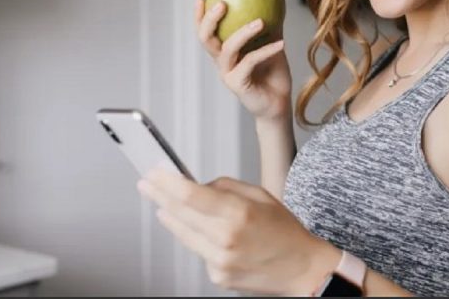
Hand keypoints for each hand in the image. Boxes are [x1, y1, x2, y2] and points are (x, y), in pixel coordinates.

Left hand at [137, 169, 340, 294]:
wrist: (302, 268)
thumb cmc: (285, 232)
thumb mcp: (261, 195)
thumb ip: (225, 187)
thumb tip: (196, 185)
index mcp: (239, 213)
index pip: (191, 195)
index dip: (167, 182)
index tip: (154, 172)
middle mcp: (226, 238)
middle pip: (179, 213)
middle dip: (159, 195)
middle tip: (146, 183)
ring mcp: (220, 261)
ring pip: (183, 234)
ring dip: (170, 217)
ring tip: (162, 204)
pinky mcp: (217, 276)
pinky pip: (198, 251)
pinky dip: (196, 238)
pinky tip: (204, 231)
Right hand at [195, 0, 292, 121]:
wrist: (279, 104)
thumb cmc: (273, 75)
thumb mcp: (271, 46)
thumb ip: (269, 27)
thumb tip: (275, 2)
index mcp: (225, 52)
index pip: (206, 32)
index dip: (200, 16)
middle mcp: (222, 62)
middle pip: (206, 39)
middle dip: (210, 20)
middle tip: (222, 3)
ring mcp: (228, 74)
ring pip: (228, 49)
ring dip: (244, 32)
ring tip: (261, 21)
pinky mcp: (238, 84)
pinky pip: (250, 61)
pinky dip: (266, 50)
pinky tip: (281, 43)